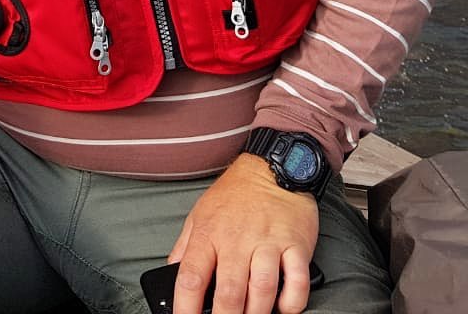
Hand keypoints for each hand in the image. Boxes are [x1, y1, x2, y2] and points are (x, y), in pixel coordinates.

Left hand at [168, 153, 317, 313]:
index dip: (185, 308)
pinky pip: (296, 281)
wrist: (271, 167)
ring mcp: (267, 241)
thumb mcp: (199, 214)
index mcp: (208, 233)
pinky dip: (290, 302)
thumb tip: (172, 278)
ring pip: (261, 290)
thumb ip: (185, 247)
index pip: (190, 277)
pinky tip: (282, 307)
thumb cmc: (234, 195)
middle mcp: (236, 239)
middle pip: (228, 292)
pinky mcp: (295, 243)